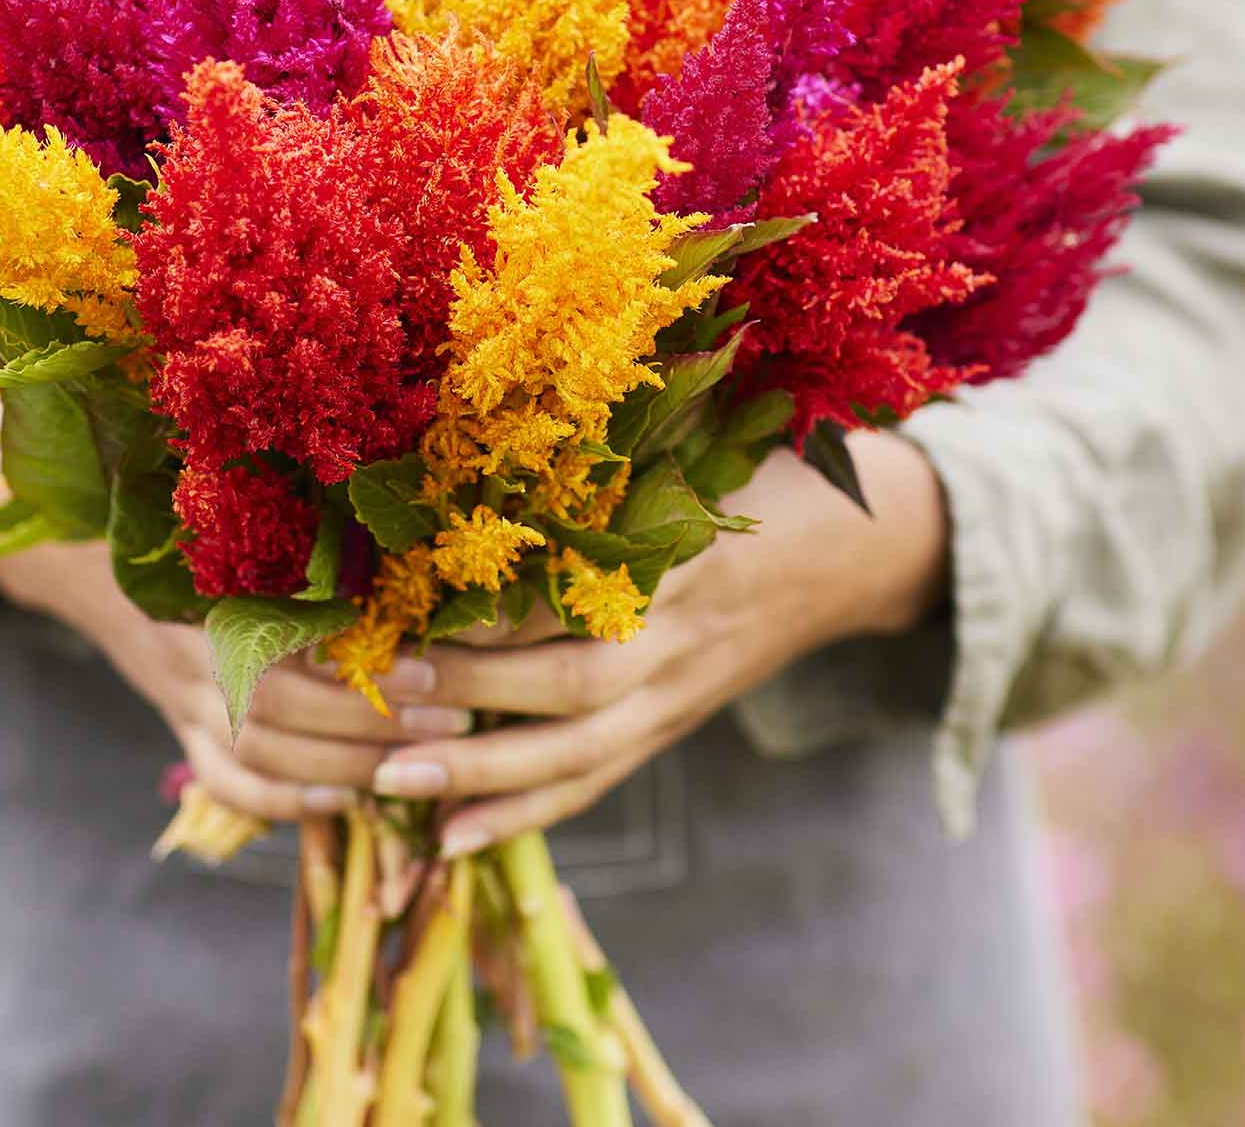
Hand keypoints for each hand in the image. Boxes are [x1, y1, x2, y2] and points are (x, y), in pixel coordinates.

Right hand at [0, 407, 471, 824]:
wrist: (81, 547)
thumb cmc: (181, 511)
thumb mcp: (232, 505)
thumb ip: (301, 520)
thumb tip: (403, 530)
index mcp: (208, 585)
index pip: (294, 640)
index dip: (365, 663)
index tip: (438, 666)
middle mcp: (189, 649)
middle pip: (285, 709)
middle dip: (373, 719)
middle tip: (453, 714)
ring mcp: (178, 695)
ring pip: (261, 753)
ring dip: (343, 764)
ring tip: (417, 760)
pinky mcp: (176, 723)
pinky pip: (226, 779)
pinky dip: (283, 799)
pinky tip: (342, 800)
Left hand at [365, 432, 951, 855]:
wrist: (857, 549)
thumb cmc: (760, 471)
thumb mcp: (695, 441)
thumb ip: (608, 444)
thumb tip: (489, 408)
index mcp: (687, 549)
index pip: (585, 587)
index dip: (506, 603)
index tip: (419, 598)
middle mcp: (684, 634)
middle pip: (576, 682)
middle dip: (475, 690)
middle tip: (387, 681)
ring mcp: (681, 692)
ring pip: (581, 752)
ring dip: (482, 775)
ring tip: (388, 780)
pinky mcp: (672, 726)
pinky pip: (597, 782)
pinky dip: (522, 815)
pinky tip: (450, 837)